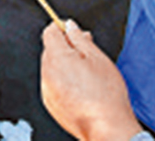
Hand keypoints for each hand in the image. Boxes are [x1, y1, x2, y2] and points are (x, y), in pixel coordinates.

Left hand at [41, 21, 143, 140]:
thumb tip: (69, 26)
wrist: (107, 127)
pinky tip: (81, 88)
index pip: (49, 32)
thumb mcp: (97, 58)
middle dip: (65, 47)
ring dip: (64, 65)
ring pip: (52, 67)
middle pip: (50, 50)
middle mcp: (47, 74)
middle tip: (86, 52)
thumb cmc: (106, 95)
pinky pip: (53, 84)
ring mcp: (47, 90)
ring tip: (87, 74)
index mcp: (56, 58)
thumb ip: (79, 38)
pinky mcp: (50, 104)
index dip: (61, 27)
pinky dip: (63, 81)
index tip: (72, 31)